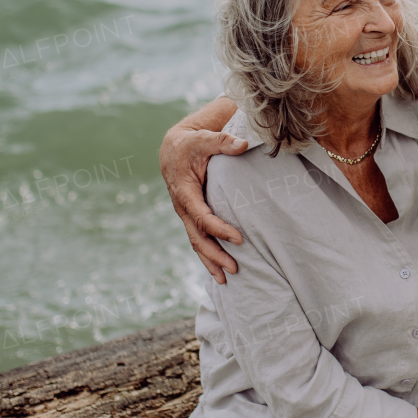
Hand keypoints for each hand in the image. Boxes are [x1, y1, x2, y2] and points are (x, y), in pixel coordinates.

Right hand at [159, 125, 248, 281]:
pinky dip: (207, 255)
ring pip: (196, 242)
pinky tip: (219, 269)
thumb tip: (243, 144)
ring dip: (210, 261)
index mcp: (185, 191)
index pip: (202, 216)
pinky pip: (198, 239)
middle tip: (234, 268)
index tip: (239, 239)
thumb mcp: (204, 138)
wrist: (173, 148)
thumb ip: (222, 141)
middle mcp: (183, 207)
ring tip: (226, 279)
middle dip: (214, 255)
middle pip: (197, 237)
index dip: (219, 229)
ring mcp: (186, 214)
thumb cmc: (191, 143)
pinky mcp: (192, 216)